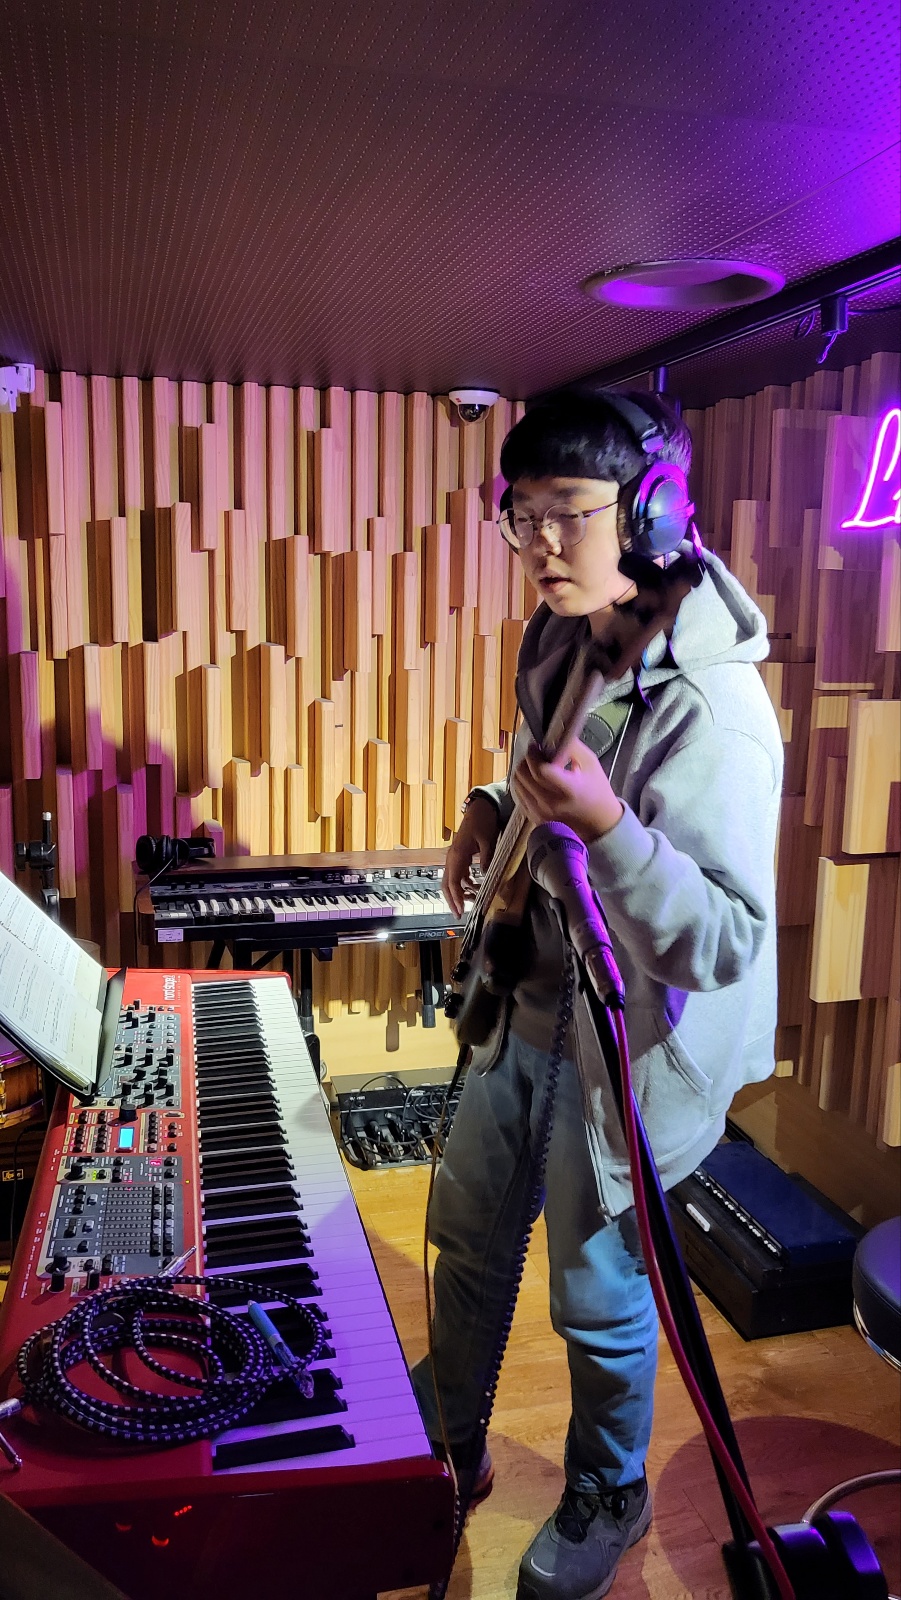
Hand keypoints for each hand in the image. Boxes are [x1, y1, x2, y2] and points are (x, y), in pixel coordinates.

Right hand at [442, 796, 499, 916]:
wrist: (480, 808)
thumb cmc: (483, 822)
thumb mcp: (488, 841)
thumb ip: (487, 860)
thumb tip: (487, 878)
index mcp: (457, 855)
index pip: (453, 882)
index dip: (456, 898)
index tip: (460, 911)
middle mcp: (452, 857)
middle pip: (447, 884)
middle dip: (452, 900)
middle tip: (459, 915)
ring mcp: (455, 857)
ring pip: (451, 881)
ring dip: (459, 893)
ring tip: (470, 904)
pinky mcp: (460, 856)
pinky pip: (458, 874)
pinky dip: (464, 884)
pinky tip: (473, 889)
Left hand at [511, 739, 623, 843]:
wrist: (600, 822)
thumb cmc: (597, 790)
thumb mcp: (591, 763)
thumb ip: (571, 747)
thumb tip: (552, 736)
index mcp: (569, 789)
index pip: (540, 770)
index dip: (534, 755)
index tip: (536, 746)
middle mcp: (552, 803)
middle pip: (524, 776)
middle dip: (526, 760)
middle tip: (534, 754)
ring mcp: (541, 814)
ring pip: (518, 785)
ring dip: (522, 771)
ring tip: (534, 766)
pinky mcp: (536, 819)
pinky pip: (519, 797)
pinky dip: (523, 785)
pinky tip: (533, 780)